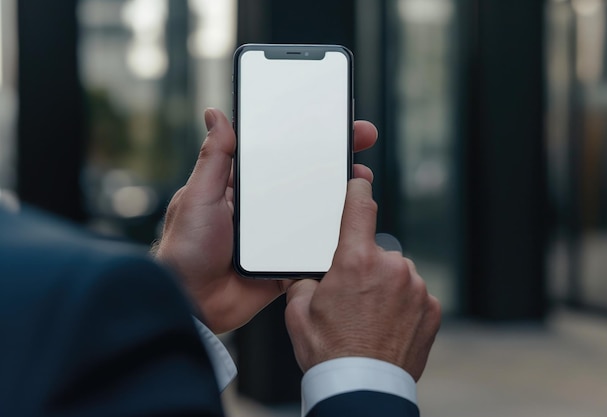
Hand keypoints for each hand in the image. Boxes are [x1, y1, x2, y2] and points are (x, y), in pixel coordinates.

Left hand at [154, 108, 377, 333]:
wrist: (193, 303)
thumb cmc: (185, 248)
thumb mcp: (198, 195)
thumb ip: (215, 158)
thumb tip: (216, 114)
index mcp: (240, 188)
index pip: (278, 155)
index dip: (303, 137)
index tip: (328, 120)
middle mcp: (262, 210)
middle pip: (303, 179)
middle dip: (332, 160)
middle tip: (361, 138)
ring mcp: (276, 237)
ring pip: (314, 212)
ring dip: (339, 196)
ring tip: (362, 179)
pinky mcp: (286, 263)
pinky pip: (314, 249)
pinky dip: (332, 238)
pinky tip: (352, 222)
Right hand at [285, 178, 441, 380]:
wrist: (362, 389)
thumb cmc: (329, 353)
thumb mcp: (298, 312)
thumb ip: (304, 281)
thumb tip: (310, 275)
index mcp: (355, 261)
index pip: (360, 208)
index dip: (358, 191)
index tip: (359, 183)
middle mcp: (391, 267)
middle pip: (377, 251)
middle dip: (365, 266)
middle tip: (352, 297)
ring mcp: (416, 288)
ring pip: (397, 274)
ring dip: (386, 286)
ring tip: (371, 318)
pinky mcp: (432, 308)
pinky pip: (415, 295)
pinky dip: (404, 305)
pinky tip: (388, 326)